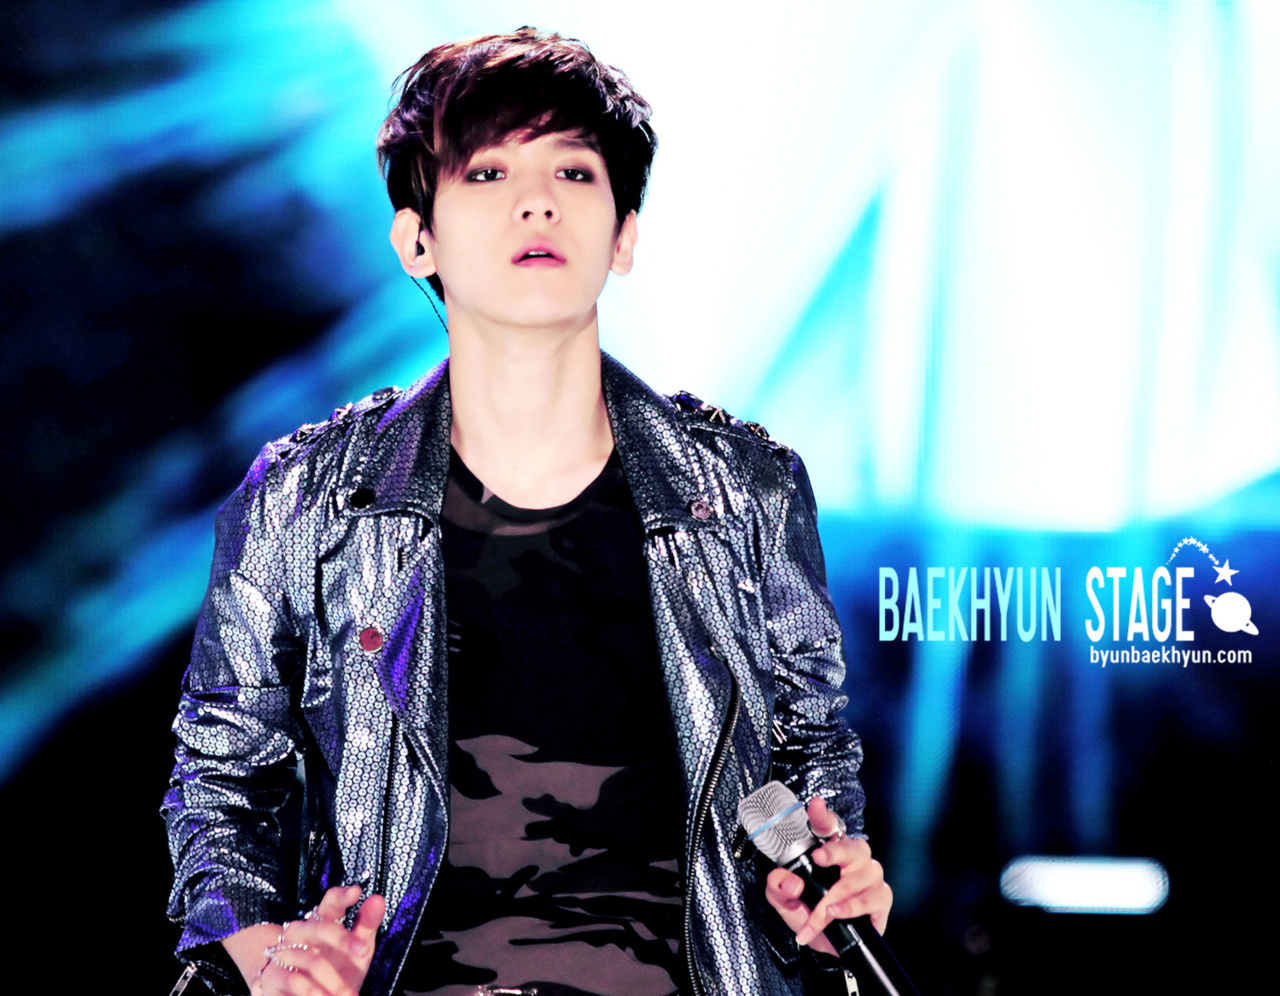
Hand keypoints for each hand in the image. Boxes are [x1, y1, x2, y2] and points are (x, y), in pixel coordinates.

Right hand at [223, 884, 385, 995]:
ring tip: (349, 994)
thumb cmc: (336, 969)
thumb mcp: (357, 950)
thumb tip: (378, 900)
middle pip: (320, 927)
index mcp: (323, 921)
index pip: (331, 902)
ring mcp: (284, 953)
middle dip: (343, 939)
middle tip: (362, 952)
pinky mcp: (273, 976)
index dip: (342, 895)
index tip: (356, 892)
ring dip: (334, 980)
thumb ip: (367, 925)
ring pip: (311, 959)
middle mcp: (301, 932)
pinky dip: (315, 992)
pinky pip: (295, 981)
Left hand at [764, 797, 891, 956]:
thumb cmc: (807, 912)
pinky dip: (852, 908)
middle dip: (836, 851)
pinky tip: (837, 914)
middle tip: (819, 857)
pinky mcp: (881, 899)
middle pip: (853, 846)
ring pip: (862, 875)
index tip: (815, 805)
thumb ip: (778, 886)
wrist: (824, 946)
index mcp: (828, 852)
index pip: (828, 827)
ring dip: (838, 895)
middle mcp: (852, 861)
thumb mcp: (783, 900)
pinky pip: (873, 898)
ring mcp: (869, 879)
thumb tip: (791, 882)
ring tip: (823, 910)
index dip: (822, 815)